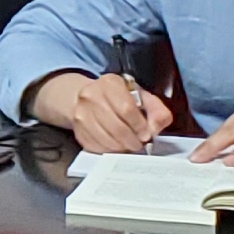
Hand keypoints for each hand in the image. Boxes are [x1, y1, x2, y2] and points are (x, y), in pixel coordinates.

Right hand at [34, 70, 172, 154]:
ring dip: (122, 147)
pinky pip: (96, 147)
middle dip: (132, 140)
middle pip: (116, 127)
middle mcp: (91, 96)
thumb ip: (155, 110)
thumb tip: (155, 128)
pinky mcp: (78, 130)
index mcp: (109, 83)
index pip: (126, 109)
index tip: (146, 134)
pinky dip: (110, 150)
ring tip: (130, 145)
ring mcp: (81, 113)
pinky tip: (117, 146)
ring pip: (106, 139)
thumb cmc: (119, 98)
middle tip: (139, 144)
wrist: (89, 98)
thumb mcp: (141, 96)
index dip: (139, 125)